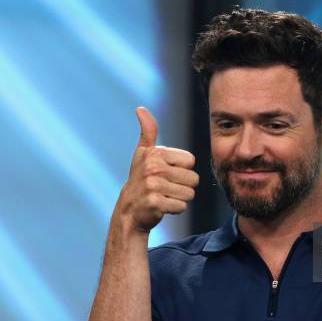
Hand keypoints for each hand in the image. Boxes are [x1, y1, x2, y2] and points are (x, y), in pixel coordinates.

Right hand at [114, 107, 198, 232]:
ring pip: (189, 193)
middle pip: (193, 178)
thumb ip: (147, 131)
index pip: (190, 160)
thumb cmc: (140, 180)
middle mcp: (152, 168)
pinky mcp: (155, 204)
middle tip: (165, 188)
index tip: (165, 173)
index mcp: (154, 153)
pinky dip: (175, 210)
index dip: (181, 169)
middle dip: (182, 186)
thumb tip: (140, 108)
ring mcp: (153, 186)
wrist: (128, 211)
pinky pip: (182, 207)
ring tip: (163, 196)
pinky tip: (161, 207)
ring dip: (179, 198)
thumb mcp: (143, 154)